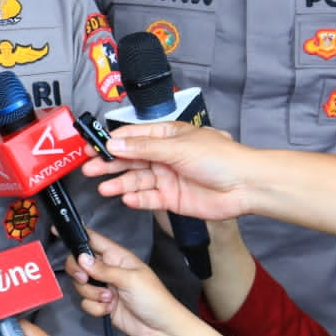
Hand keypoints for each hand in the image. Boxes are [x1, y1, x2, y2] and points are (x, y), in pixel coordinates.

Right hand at [59, 228, 177, 335]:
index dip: (76, 235)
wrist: (161, 329)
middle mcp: (108, 270)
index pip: (93, 240)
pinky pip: (86, 303)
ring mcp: (105, 287)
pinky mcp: (102, 305)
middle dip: (78, 272)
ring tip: (110, 299)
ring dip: (92, 294)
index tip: (58, 230)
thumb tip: (82, 258)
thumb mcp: (130, 280)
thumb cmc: (154, 298)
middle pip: (79, 263)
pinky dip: (95, 308)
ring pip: (81, 285)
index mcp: (117, 257)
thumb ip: (104, 269)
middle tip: (85, 279)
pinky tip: (109, 310)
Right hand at [83, 122, 254, 220]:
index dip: (111, 142)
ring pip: (136, 180)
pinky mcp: (171, 198)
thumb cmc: (221, 158)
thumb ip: (144, 147)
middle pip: (130, 159)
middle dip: (109, 164)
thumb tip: (115, 143)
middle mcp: (165, 156)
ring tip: (104, 187)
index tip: (92, 147)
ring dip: (119, 183)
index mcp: (167, 136)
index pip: (132, 137)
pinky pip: (148, 198)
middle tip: (89, 169)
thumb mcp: (177, 146)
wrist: (245, 185)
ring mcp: (167, 178)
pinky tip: (127, 198)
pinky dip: (136, 199)